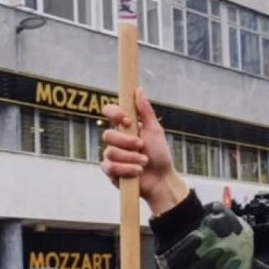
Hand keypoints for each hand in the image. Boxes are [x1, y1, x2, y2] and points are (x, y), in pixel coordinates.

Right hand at [101, 87, 188, 215]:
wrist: (161, 179)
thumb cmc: (159, 154)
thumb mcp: (154, 130)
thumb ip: (145, 111)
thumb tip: (138, 89)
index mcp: (125, 127)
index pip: (109, 112)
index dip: (114, 113)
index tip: (127, 120)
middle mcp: (116, 140)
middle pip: (108, 134)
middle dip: (127, 142)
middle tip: (141, 146)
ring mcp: (111, 156)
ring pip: (110, 152)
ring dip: (131, 158)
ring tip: (144, 161)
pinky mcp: (110, 171)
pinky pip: (110, 167)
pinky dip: (127, 169)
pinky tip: (137, 171)